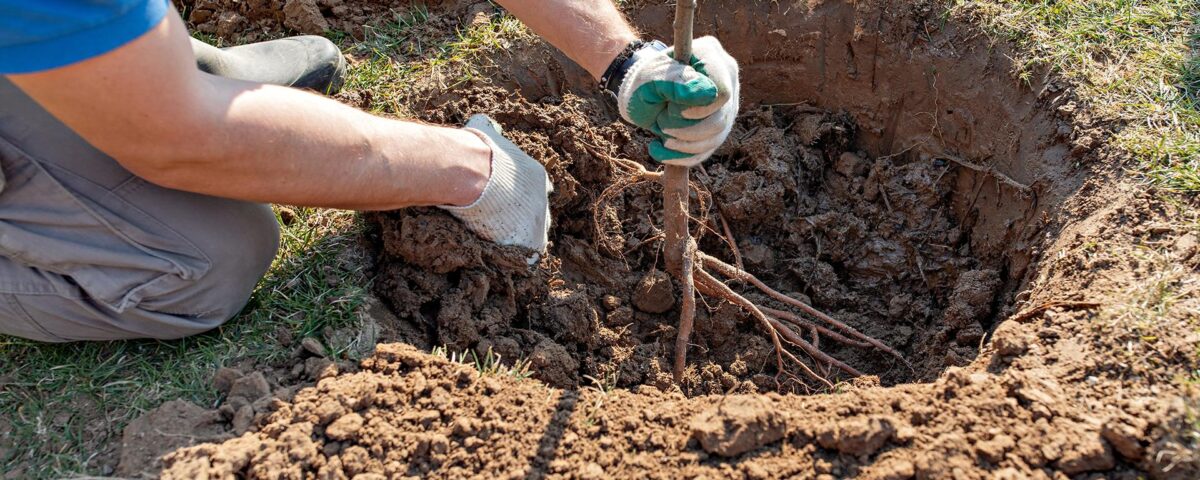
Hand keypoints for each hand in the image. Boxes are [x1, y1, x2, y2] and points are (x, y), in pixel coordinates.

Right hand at [439, 115, 552, 255]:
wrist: (471, 173)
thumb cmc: (475, 151)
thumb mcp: (484, 131)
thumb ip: (487, 129)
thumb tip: (480, 121)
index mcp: (537, 174)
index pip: (537, 189)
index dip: (521, 197)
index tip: (507, 201)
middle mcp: (544, 197)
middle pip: (538, 213)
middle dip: (524, 219)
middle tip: (504, 224)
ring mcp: (540, 219)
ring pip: (536, 234)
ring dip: (521, 238)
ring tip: (503, 242)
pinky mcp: (532, 239)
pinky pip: (530, 254)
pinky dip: (520, 258)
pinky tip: (506, 256)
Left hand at [617, 37, 738, 165]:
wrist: (641, 92)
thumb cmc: (645, 79)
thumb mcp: (652, 77)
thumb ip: (676, 83)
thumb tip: (708, 93)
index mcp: (711, 55)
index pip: (721, 92)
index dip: (700, 109)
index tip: (672, 110)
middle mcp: (727, 78)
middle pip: (721, 118)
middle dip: (686, 130)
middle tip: (661, 123)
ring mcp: (727, 104)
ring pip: (717, 137)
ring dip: (683, 144)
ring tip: (661, 133)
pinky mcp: (720, 126)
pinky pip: (708, 150)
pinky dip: (683, 156)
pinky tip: (662, 149)